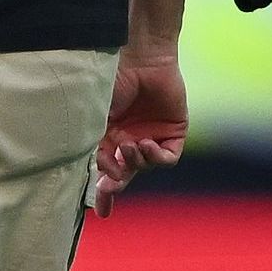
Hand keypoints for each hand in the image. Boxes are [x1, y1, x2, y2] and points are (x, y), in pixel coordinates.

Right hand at [95, 43, 187, 205]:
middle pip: (126, 173)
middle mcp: (130, 137)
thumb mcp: (97, 119)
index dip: (103, 191)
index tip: (99, 212)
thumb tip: (105, 177)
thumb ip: (99, 149)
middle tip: (110, 188)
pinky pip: (167, 158)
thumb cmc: (113, 82)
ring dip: (135, 161)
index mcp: (109, 135)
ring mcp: (152, 135)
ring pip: (144, 166)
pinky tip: (145, 144)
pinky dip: (155, 157)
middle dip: (116, 185)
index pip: (106, 169)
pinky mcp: (174, 131)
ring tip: (129, 145)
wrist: (140, 58)